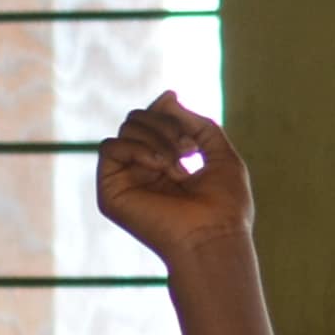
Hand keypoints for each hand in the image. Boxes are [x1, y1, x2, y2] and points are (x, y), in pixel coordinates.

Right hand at [96, 95, 250, 259]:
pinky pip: (109, 147)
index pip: (152, 120)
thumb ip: (194, 122)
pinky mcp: (110, 192)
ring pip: (126, 129)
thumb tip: (166, 96)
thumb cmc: (225, 205)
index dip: (165, 111)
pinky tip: (161, 166)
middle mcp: (143, 172)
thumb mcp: (218, 152)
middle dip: (166, 124)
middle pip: (138, 119)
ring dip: (158, 137)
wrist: (215, 237)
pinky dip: (137, 148)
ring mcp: (126, 181)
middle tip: (189, 149)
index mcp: (166, 165)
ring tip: (179, 165)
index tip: (179, 106)